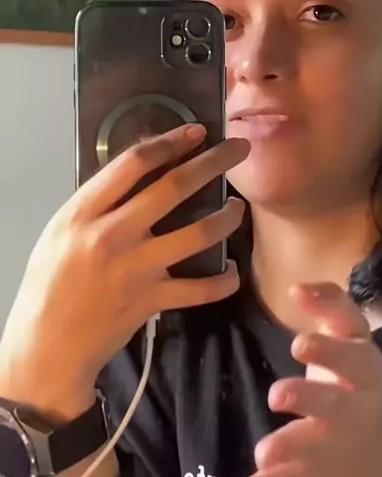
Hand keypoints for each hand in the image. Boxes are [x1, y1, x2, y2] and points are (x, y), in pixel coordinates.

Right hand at [0, 124, 248, 418]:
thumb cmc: (50, 282)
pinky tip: (232, 269)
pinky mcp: (151, 301)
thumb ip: (98, 202)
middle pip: (174, 188)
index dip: (170, 141)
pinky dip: (223, 279)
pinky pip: (200, 288)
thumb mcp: (61, 230)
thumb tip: (142, 168)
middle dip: (214, 163)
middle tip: (240, 148)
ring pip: (197, 234)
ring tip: (238, 208)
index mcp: (84, 212)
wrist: (45, 346)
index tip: (196, 131)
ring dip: (227, 217)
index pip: (133, 163)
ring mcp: (136, 269)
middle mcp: (112, 235)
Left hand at [235, 284, 381, 476]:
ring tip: (262, 450)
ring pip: (310, 441)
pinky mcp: (311, 468)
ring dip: (286, 444)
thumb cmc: (347, 378)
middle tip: (279, 392)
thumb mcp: (347, 340)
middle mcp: (353, 403)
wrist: (362, 459)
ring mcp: (332, 438)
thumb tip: (297, 287)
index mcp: (363, 364)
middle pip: (333, 399)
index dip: (328, 333)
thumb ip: (329, 308)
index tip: (295, 325)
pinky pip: (288, 476)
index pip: (352, 344)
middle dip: (308, 394)